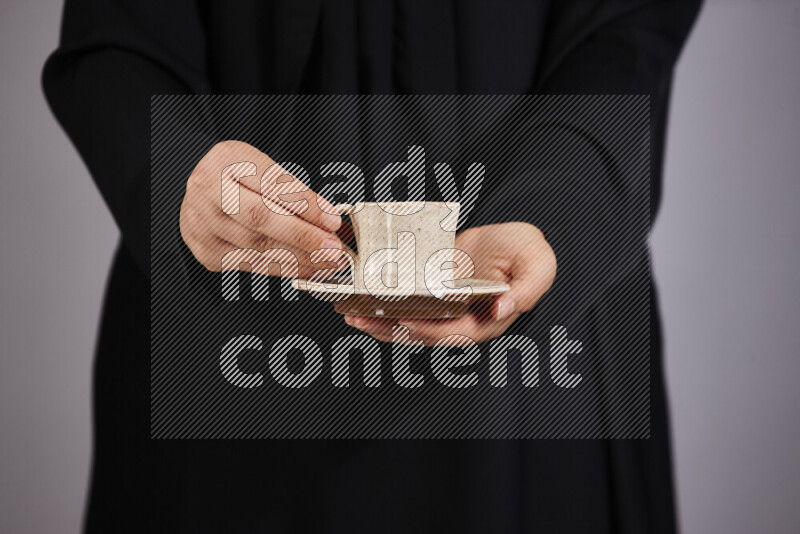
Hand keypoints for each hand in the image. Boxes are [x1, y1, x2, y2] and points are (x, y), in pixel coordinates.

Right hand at [180, 140, 348, 274]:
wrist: (202, 194)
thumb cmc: (237, 178)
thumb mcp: (263, 169)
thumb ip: (292, 191)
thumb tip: (330, 220)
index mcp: (227, 160)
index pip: (272, 184)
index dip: (306, 205)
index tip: (333, 220)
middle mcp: (209, 191)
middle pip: (261, 218)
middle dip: (303, 236)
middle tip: (333, 248)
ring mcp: (204, 224)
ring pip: (258, 246)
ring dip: (299, 257)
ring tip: (327, 261)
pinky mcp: (207, 251)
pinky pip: (252, 264)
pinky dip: (283, 268)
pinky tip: (306, 267)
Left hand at [345, 222, 556, 344]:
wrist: (510, 238)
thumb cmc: (526, 251)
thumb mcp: (537, 263)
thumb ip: (528, 288)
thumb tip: (504, 308)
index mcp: (488, 319)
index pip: (457, 332)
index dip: (431, 331)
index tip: (406, 322)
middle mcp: (463, 320)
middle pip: (424, 334)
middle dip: (392, 330)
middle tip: (362, 319)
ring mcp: (444, 310)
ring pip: (409, 324)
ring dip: (380, 323)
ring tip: (352, 314)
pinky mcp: (431, 295)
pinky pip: (405, 306)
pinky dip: (383, 306)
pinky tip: (361, 301)